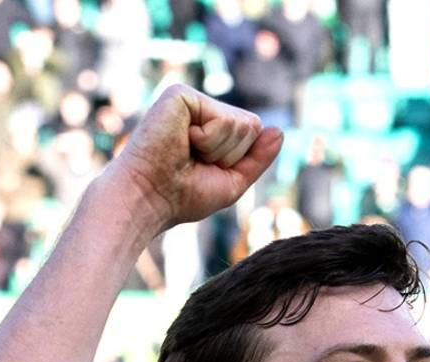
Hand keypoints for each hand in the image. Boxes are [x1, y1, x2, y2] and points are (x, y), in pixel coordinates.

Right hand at [111, 84, 282, 230]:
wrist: (148, 198)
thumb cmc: (183, 196)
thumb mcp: (232, 181)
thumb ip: (258, 157)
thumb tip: (280, 130)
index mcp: (211, 126)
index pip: (253, 132)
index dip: (238, 159)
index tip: (205, 169)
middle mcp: (201, 109)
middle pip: (251, 126)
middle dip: (231, 154)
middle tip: (194, 162)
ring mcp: (191, 99)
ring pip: (241, 124)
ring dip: (218, 150)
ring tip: (186, 153)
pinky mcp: (181, 94)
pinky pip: (224, 120)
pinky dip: (209, 140)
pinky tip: (181, 141)